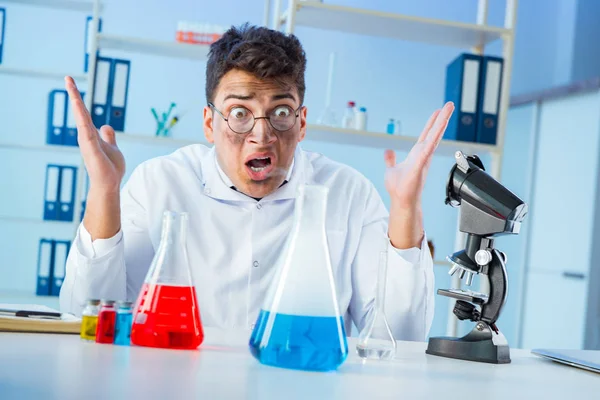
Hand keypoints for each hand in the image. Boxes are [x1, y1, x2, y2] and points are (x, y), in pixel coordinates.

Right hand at [64, 76, 124, 193]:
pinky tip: (79, 108)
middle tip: (67, 77)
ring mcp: (87, 142)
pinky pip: (86, 131)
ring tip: (71, 87)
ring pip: (81, 118)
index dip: (78, 98)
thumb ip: (108, 136)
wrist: (109, 184)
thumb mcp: (112, 147)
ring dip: (76, 103)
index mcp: (91, 133)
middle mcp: (86, 135)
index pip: (83, 112)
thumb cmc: (109, 168)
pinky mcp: (91, 149)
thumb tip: (106, 125)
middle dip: (74, 94)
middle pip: (80, 112)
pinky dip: (82, 119)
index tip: (71, 82)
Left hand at [384, 102, 454, 208]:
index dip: (432, 123)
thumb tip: (387, 151)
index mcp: (417, 155)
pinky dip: (432, 139)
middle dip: (442, 118)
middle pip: (434, 133)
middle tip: (449, 105)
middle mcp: (423, 155)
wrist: (401, 202)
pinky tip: (437, 129)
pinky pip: (427, 149)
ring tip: (447, 110)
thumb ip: (390, 160)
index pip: (426, 135)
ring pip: (434, 137)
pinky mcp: (419, 165)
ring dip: (441, 123)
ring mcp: (423, 159)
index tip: (438, 112)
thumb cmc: (399, 189)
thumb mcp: (391, 169)